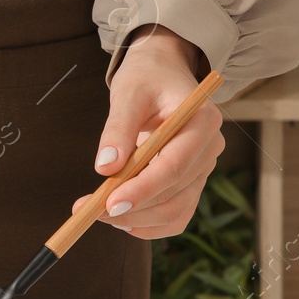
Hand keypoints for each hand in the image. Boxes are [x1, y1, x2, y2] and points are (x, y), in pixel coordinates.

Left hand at [77, 25, 224, 238]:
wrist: (162, 74)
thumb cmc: (146, 78)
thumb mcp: (128, 93)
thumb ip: (117, 129)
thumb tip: (105, 169)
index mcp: (202, 121)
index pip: (175, 165)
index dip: (143, 189)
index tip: (109, 204)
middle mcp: (209, 149)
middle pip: (175, 193)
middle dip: (132, 207)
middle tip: (88, 211)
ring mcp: (202, 169)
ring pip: (175, 211)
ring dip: (136, 220)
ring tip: (97, 213)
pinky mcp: (191, 183)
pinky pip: (175, 215)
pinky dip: (148, 224)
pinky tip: (121, 219)